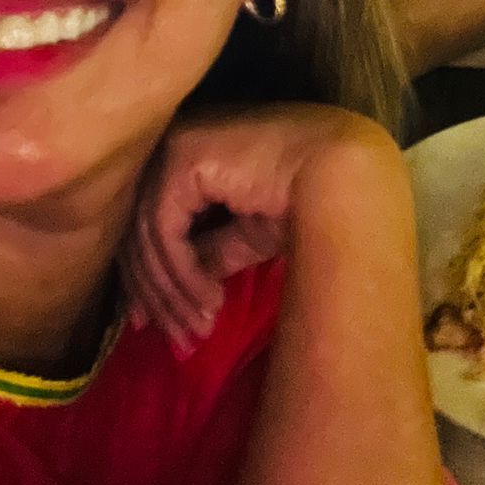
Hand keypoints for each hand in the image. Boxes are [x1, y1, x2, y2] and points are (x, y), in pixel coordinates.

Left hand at [124, 104, 400, 351]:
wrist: (343, 176)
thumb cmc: (310, 197)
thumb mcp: (247, 233)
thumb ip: (209, 250)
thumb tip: (178, 287)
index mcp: (189, 153)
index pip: (148, 219)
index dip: (148, 276)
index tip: (150, 323)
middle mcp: (173, 145)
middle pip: (142, 230)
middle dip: (156, 293)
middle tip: (174, 339)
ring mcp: (173, 149)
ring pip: (149, 237)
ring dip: (173, 293)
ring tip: (196, 330)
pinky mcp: (180, 161)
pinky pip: (165, 232)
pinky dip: (182, 275)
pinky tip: (209, 303)